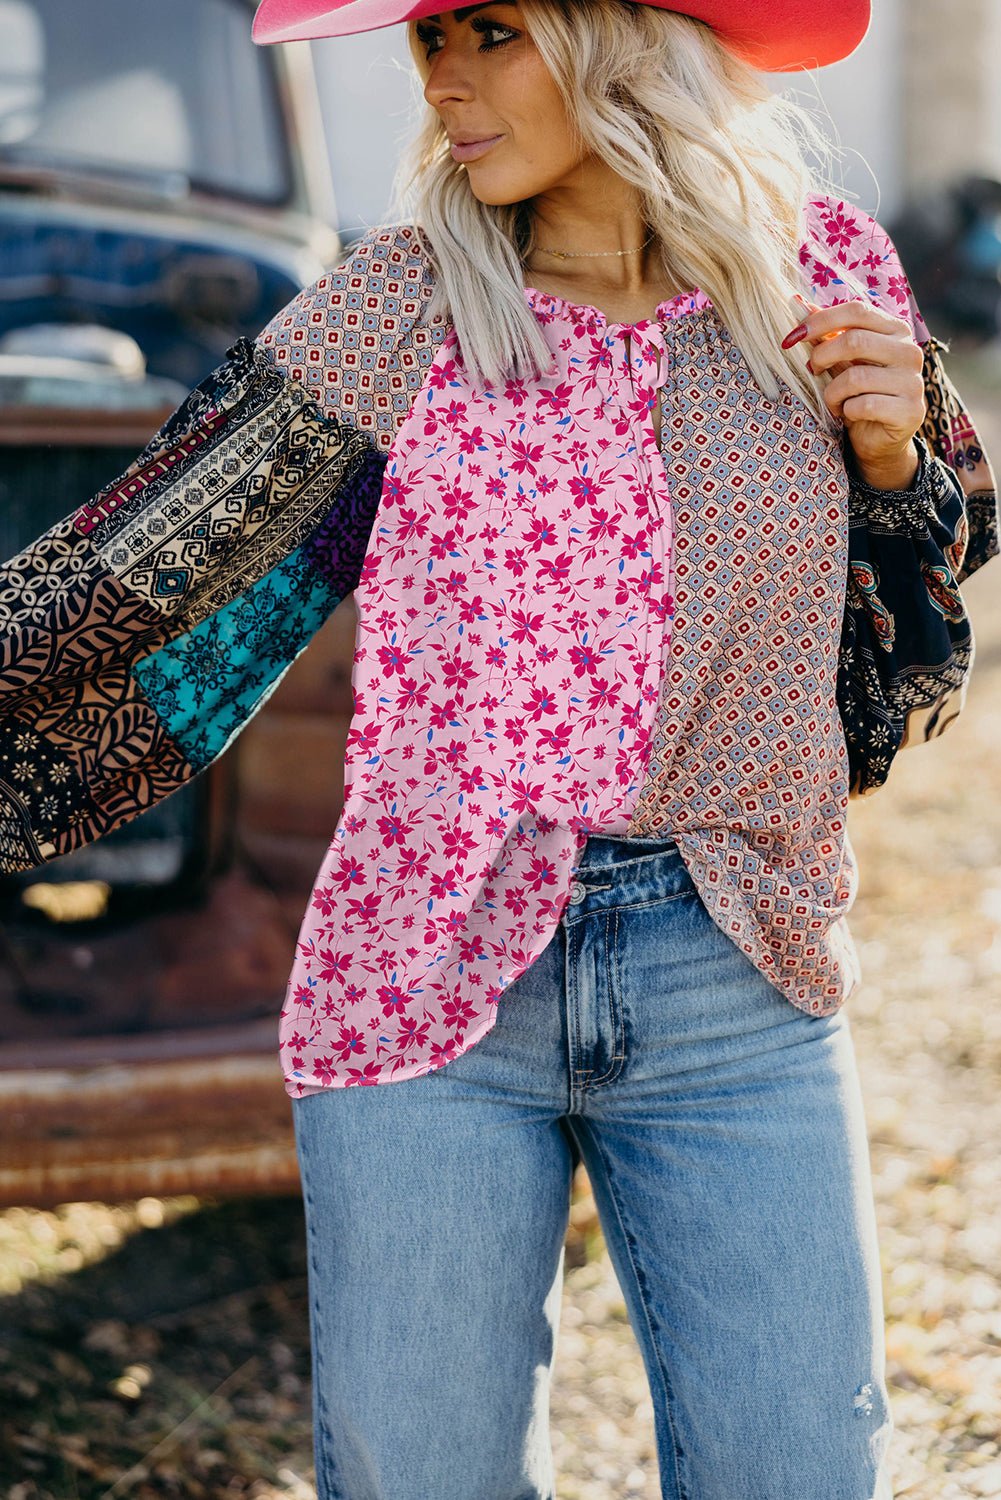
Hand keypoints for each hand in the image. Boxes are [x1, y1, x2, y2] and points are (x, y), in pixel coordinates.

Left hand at [781, 297, 926, 488]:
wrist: (878, 438)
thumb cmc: (857, 392)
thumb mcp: (841, 360)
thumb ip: (825, 333)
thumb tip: (795, 303)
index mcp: (895, 330)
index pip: (857, 310)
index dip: (820, 321)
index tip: (792, 337)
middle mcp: (910, 352)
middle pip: (855, 340)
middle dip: (822, 356)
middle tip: (812, 370)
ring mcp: (913, 382)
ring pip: (856, 377)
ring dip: (832, 392)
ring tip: (832, 400)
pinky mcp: (910, 411)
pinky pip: (865, 405)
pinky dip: (847, 411)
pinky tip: (848, 414)